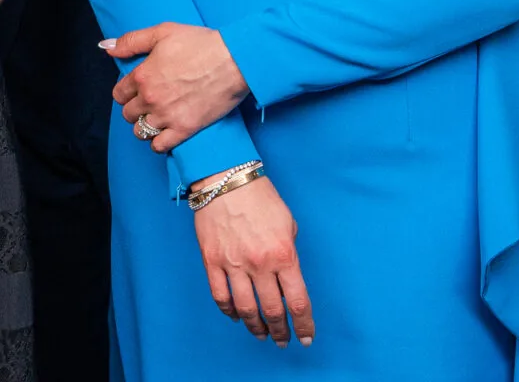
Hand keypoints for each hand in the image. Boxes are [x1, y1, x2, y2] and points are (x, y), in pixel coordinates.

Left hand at [104, 22, 249, 153]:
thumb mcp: (163, 32)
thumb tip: (108, 47)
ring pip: (140, 132)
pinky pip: (160, 146)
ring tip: (156, 119)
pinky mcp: (185, 129)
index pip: (119, 94)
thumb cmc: (201, 43)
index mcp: (143, 76)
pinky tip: (165, 134)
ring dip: (144, 126)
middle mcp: (151, 98)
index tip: (135, 91)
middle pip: (128, 114)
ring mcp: (167, 116)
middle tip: (147, 104)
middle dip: (134, 109)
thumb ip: (132, 41)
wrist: (234, 60)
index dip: (125, 93)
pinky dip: (159, 143)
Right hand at [195, 175, 313, 346]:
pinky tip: (237, 316)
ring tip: (262, 335)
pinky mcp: (212, 261)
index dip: (304, 325)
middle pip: (272, 311)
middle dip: (281, 331)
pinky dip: (229, 311)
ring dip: (256, 328)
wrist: (225, 178)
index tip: (306, 338)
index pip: (298, 302)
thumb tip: (286, 277)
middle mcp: (259, 264)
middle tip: (283, 340)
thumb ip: (290, 253)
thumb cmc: (260, 197)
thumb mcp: (288, 224)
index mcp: (284, 255)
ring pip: (246, 309)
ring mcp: (233, 264)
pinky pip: (220, 296)